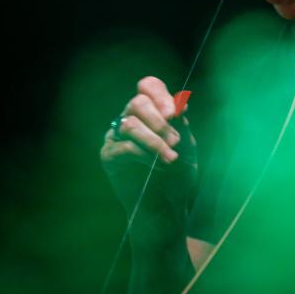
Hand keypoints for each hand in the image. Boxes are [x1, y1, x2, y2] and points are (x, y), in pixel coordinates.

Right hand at [100, 76, 197, 219]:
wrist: (168, 206)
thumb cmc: (178, 173)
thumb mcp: (186, 145)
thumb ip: (181, 124)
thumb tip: (181, 102)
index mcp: (151, 110)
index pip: (148, 86)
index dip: (160, 95)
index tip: (175, 114)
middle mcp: (131, 118)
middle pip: (138, 103)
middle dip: (159, 122)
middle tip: (176, 141)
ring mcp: (117, 136)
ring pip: (129, 124)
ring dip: (154, 141)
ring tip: (170, 158)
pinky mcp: (108, 155)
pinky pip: (123, 147)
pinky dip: (144, 155)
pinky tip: (157, 167)